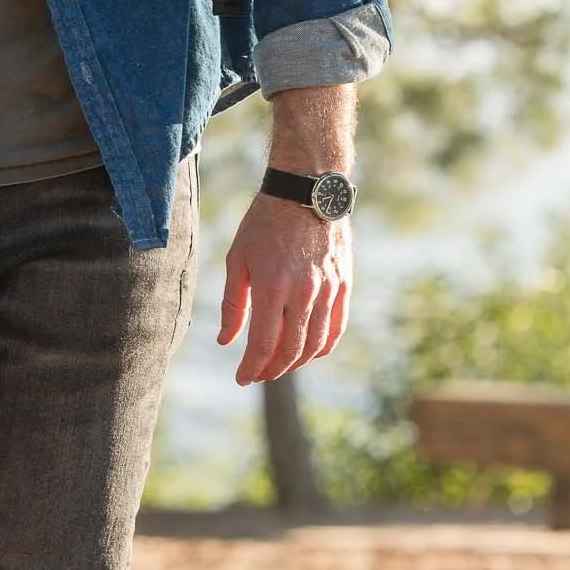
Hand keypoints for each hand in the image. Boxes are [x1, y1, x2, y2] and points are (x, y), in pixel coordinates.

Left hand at [218, 193, 352, 384]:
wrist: (304, 191)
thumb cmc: (263, 224)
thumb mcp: (238, 259)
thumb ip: (232, 304)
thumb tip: (225, 342)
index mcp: (272, 287)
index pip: (263, 344)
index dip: (252, 368)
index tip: (242, 378)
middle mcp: (303, 293)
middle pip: (291, 351)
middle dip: (272, 370)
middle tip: (258, 375)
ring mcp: (327, 290)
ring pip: (316, 344)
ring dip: (297, 363)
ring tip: (280, 366)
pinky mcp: (343, 284)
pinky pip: (337, 327)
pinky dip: (323, 347)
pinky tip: (309, 352)